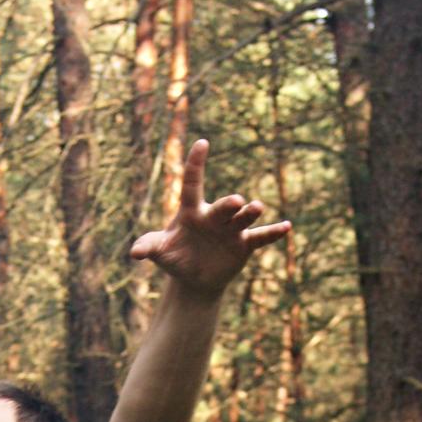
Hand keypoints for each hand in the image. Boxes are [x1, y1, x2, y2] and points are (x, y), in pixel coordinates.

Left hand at [131, 139, 289, 299]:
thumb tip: (135, 253)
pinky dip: (273, 233)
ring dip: (250, 212)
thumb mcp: (160, 251)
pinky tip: (287, 227)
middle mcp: (215, 216)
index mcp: (192, 211)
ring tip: (256, 207)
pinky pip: (260, 237)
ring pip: (243, 217)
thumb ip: (149, 246)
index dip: (196, 164)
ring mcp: (231, 229)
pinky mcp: (243, 245)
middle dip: (229, 204)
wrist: (194, 277)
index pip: (193, 183)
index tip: (201, 143)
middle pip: (223, 206)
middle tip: (235, 202)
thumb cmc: (176, 256)